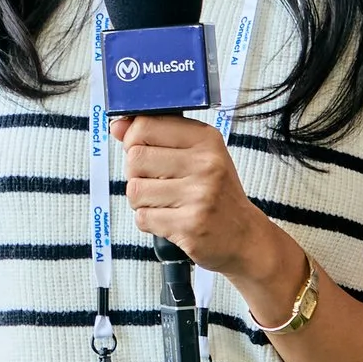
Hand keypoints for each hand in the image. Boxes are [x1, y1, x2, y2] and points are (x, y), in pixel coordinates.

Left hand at [114, 114, 297, 300]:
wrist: (245, 236)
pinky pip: (143, 218)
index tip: (141, 150)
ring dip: (141, 200)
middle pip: (135, 159)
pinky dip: (149, 220)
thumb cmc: (216, 191)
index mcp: (206, 140)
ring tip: (164, 202)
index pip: (145, 126)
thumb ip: (156, 137)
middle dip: (136, 173)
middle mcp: (205, 165)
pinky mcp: (190, 226)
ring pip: (135, 190)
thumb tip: (117, 126)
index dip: (132, 140)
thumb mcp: (196, 154)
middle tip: (156, 182)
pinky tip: (169, 218)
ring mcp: (199, 197)